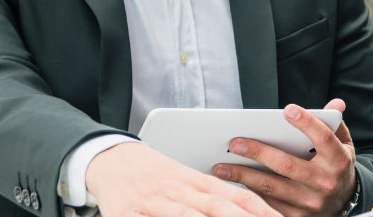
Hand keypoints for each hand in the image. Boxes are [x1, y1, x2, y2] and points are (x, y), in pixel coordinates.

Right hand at [84, 141, 280, 216]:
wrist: (111, 160)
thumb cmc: (157, 176)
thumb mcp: (188, 181)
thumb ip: (215, 197)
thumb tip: (251, 208)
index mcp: (198, 182)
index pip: (237, 197)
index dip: (261, 211)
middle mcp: (179, 191)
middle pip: (217, 209)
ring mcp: (154, 202)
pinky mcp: (128, 212)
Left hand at [213, 99, 357, 216]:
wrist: (344, 204)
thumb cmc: (336, 167)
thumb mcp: (343, 144)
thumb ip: (335, 123)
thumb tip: (335, 104)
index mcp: (338, 160)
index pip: (323, 139)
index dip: (307, 124)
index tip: (287, 110)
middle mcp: (325, 182)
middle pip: (287, 165)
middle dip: (258, 153)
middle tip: (234, 143)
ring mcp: (309, 202)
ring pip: (271, 187)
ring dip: (242, 176)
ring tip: (220, 167)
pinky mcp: (296, 216)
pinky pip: (267, 202)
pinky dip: (248, 190)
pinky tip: (231, 181)